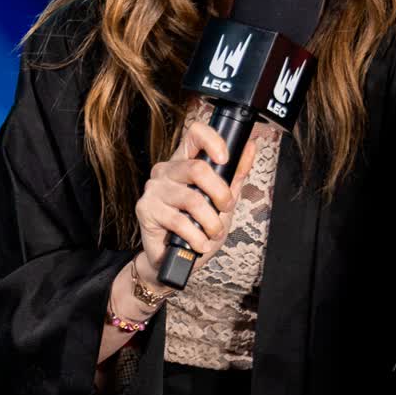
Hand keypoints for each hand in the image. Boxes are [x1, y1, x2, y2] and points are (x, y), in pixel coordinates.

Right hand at [135, 120, 236, 276]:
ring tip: (212, 233)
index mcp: (184, 162)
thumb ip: (235, 175)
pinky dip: (196, 237)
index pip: (194, 135)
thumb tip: (250, 147)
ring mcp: (154, 189)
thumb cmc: (197, 228)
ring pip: (192, 199)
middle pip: (198, 168)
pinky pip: (178, 221)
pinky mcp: (145, 210)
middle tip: (224, 208)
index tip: (225, 159)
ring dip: (210, 222)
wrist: (173, 259)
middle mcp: (166, 171)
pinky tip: (199, 243)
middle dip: (220, 193)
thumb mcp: (222, 201)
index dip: (212, 141)